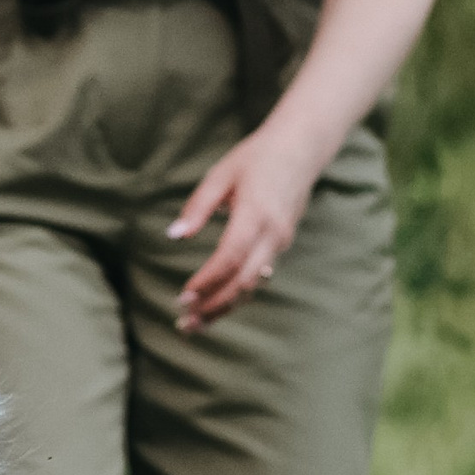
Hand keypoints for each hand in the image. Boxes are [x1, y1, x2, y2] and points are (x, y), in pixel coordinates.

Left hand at [166, 125, 325, 333]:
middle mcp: (272, 232)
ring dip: (225, 307)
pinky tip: (216, 306)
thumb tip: (173, 236)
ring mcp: (280, 241)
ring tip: (196, 324)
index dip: (208, 280)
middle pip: (244, 280)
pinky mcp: (281, 244)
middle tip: (185, 324)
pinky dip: (237, 294)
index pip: (230, 257)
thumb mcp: (220, 175)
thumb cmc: (256, 158)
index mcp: (255, 213)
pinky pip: (258, 275)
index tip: (183, 297)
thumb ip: (197, 207)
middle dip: (215, 305)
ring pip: (253, 284)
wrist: (301, 150)